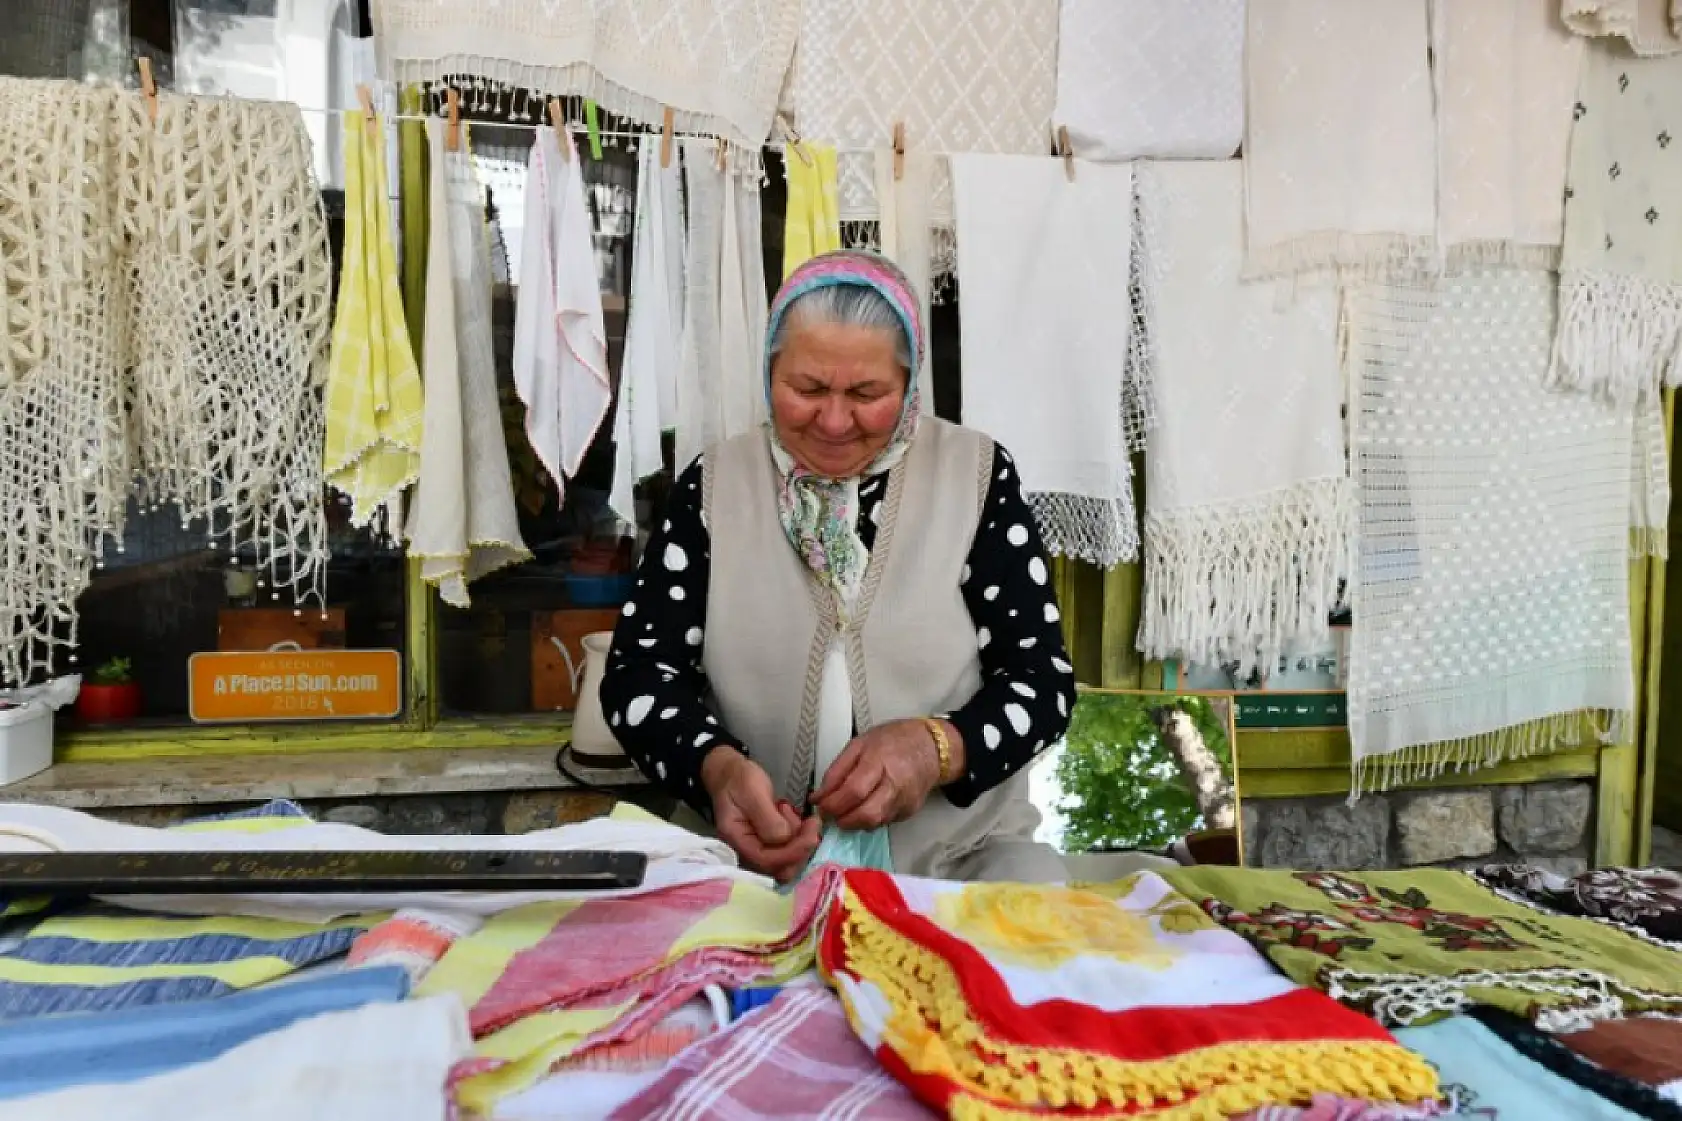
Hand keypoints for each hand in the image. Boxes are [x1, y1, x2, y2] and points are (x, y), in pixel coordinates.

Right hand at [701, 747, 821, 882]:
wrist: (731, 773)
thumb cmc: (739, 780)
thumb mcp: (752, 792)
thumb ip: (767, 818)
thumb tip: (785, 838)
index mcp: (737, 840)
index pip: (766, 860)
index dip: (792, 853)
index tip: (812, 835)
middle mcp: (747, 851)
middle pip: (780, 867)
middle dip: (800, 847)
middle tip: (810, 822)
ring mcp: (758, 848)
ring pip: (788, 859)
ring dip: (800, 838)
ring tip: (791, 811)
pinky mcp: (769, 843)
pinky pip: (789, 848)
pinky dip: (798, 834)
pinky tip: (791, 814)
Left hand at [812, 719, 962, 830]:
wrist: (931, 748)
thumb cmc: (893, 740)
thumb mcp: (859, 744)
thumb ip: (837, 770)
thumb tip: (818, 796)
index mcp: (880, 761)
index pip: (854, 791)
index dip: (833, 803)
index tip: (819, 805)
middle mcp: (895, 784)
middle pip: (866, 814)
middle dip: (842, 820)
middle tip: (830, 814)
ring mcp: (904, 801)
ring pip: (874, 823)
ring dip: (853, 823)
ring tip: (844, 812)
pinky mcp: (909, 812)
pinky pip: (883, 822)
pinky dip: (867, 820)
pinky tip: (863, 808)